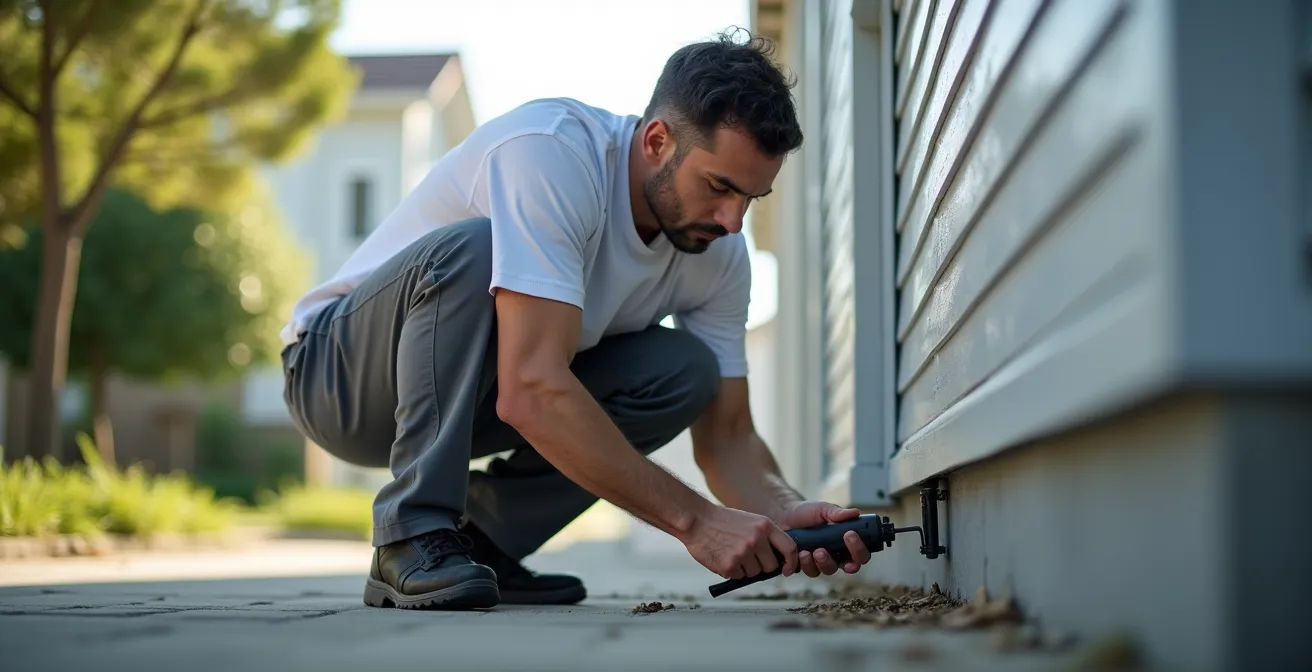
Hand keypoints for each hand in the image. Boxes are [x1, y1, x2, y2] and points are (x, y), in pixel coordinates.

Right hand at [682, 505, 798, 579]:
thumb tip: (777, 561)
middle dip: (762, 566)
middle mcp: (756, 539)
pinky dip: (732, 571)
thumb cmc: (722, 521)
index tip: (787, 569)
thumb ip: (764, 537)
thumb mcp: (749, 521)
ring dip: (744, 569)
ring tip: (731, 552)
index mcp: (764, 526)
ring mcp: (743, 553)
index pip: (789, 547)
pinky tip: (722, 557)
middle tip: (748, 557)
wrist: (695, 519)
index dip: (791, 562)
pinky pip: (738, 577)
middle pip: (771, 566)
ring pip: (754, 573)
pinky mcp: (729, 565)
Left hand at [775, 501, 872, 577]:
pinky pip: (811, 571)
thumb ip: (837, 513)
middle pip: (851, 566)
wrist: (784, 516)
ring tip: (815, 550)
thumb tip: (855, 513)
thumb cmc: (808, 513)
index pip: (861, 553)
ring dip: (824, 562)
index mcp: (846, 542)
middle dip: (846, 561)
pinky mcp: (807, 566)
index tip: (851, 535)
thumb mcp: (823, 509)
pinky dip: (807, 563)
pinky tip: (802, 552)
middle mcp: (838, 555)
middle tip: (836, 548)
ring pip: (829, 570)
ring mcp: (822, 562)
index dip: (860, 549)